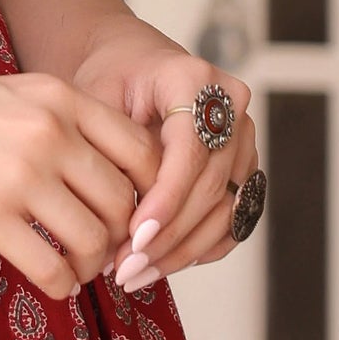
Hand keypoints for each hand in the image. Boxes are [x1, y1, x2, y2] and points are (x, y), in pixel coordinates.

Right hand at [0, 67, 161, 302]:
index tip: (137, 212)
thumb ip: (64, 124)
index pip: (142, 151)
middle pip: (124, 202)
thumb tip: (115, 177)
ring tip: (79, 268)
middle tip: (110, 251)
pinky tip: (54, 282)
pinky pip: (51, 267)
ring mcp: (20, 176)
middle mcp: (49, 133)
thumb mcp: (11, 96)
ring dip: (95, 264)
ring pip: (95, 240)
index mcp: (60, 98)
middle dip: (124, 236)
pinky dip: (62, 284)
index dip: (152, 191)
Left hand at [71, 34, 259, 289]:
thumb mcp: (95, 98)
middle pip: (212, 186)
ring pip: (226, 210)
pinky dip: (199, 249)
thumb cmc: (108, 79)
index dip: (166, 199)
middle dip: (168, 236)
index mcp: (195, 79)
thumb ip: (107, 146)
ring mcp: (244, 138)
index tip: (135, 238)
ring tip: (134, 274)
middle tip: (124, 269)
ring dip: (182, 252)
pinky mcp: (244, 168)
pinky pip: (233, 219)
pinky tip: (159, 266)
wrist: (130, 65)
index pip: (191, 151)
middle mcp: (231, 106)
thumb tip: (112, 216)